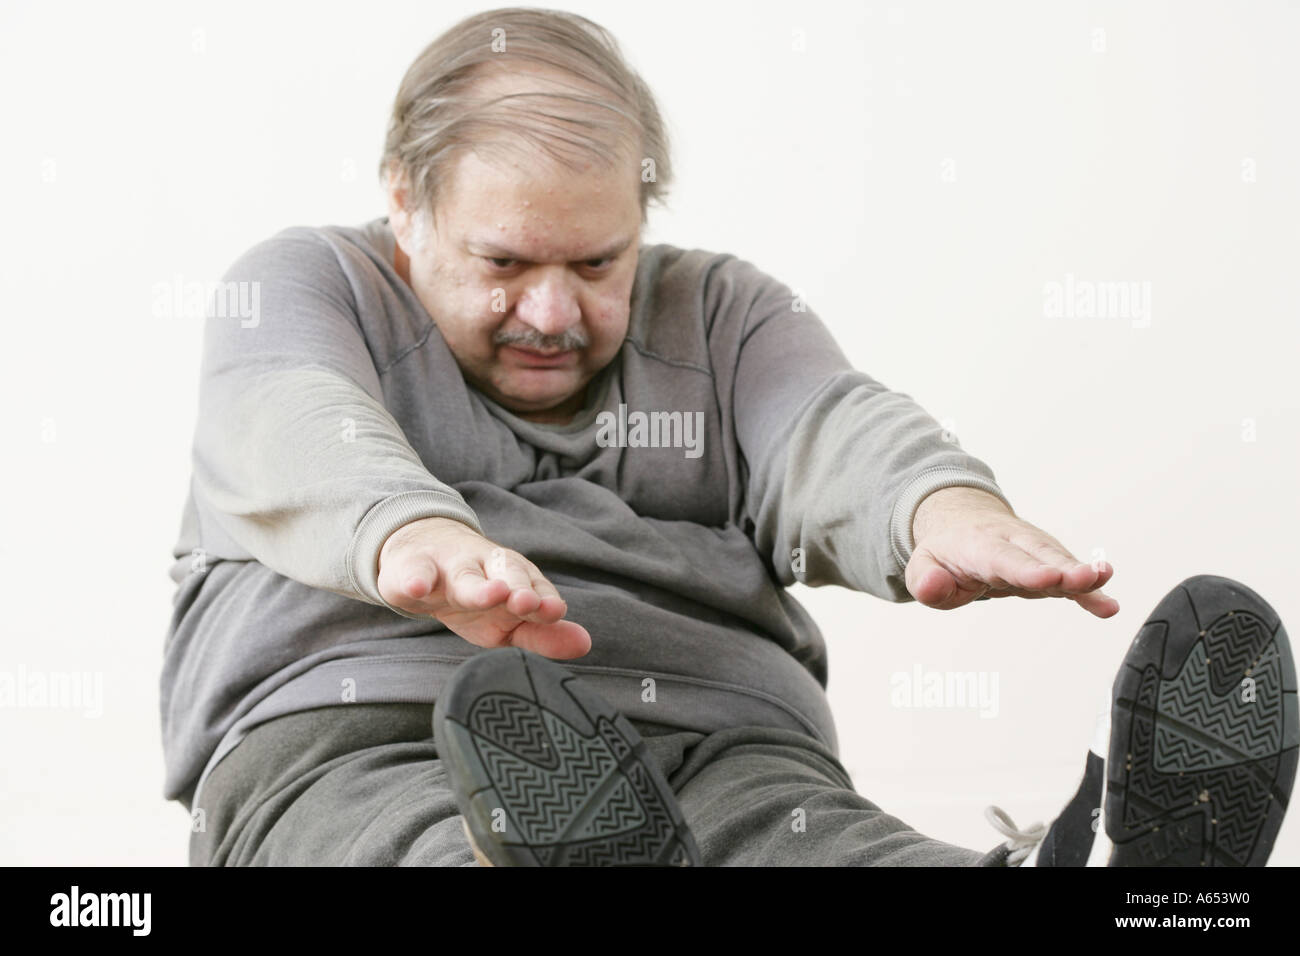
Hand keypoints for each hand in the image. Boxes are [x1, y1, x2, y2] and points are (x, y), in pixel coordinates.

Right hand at [377, 516, 591, 657]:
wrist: (418, 559)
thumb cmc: (472, 595)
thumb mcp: (506, 619)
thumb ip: (542, 634)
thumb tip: (584, 644)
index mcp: (512, 578)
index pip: (534, 587)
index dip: (543, 601)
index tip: (554, 611)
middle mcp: (485, 567)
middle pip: (506, 573)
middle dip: (518, 587)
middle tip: (527, 602)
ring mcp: (448, 566)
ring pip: (465, 575)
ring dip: (479, 586)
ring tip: (493, 594)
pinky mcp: (412, 569)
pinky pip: (414, 573)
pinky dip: (414, 580)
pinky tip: (416, 588)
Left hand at [905, 487, 1118, 617]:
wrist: (964, 524)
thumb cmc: (947, 551)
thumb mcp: (923, 566)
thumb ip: (926, 580)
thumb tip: (933, 587)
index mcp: (980, 545)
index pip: (1003, 559)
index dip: (1025, 569)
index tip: (1047, 579)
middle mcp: (1013, 543)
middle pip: (1041, 555)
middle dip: (1064, 567)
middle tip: (1085, 578)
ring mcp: (1035, 552)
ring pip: (1061, 561)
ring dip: (1084, 573)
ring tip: (1105, 580)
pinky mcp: (1050, 565)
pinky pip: (1071, 580)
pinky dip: (1090, 592)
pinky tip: (1108, 606)